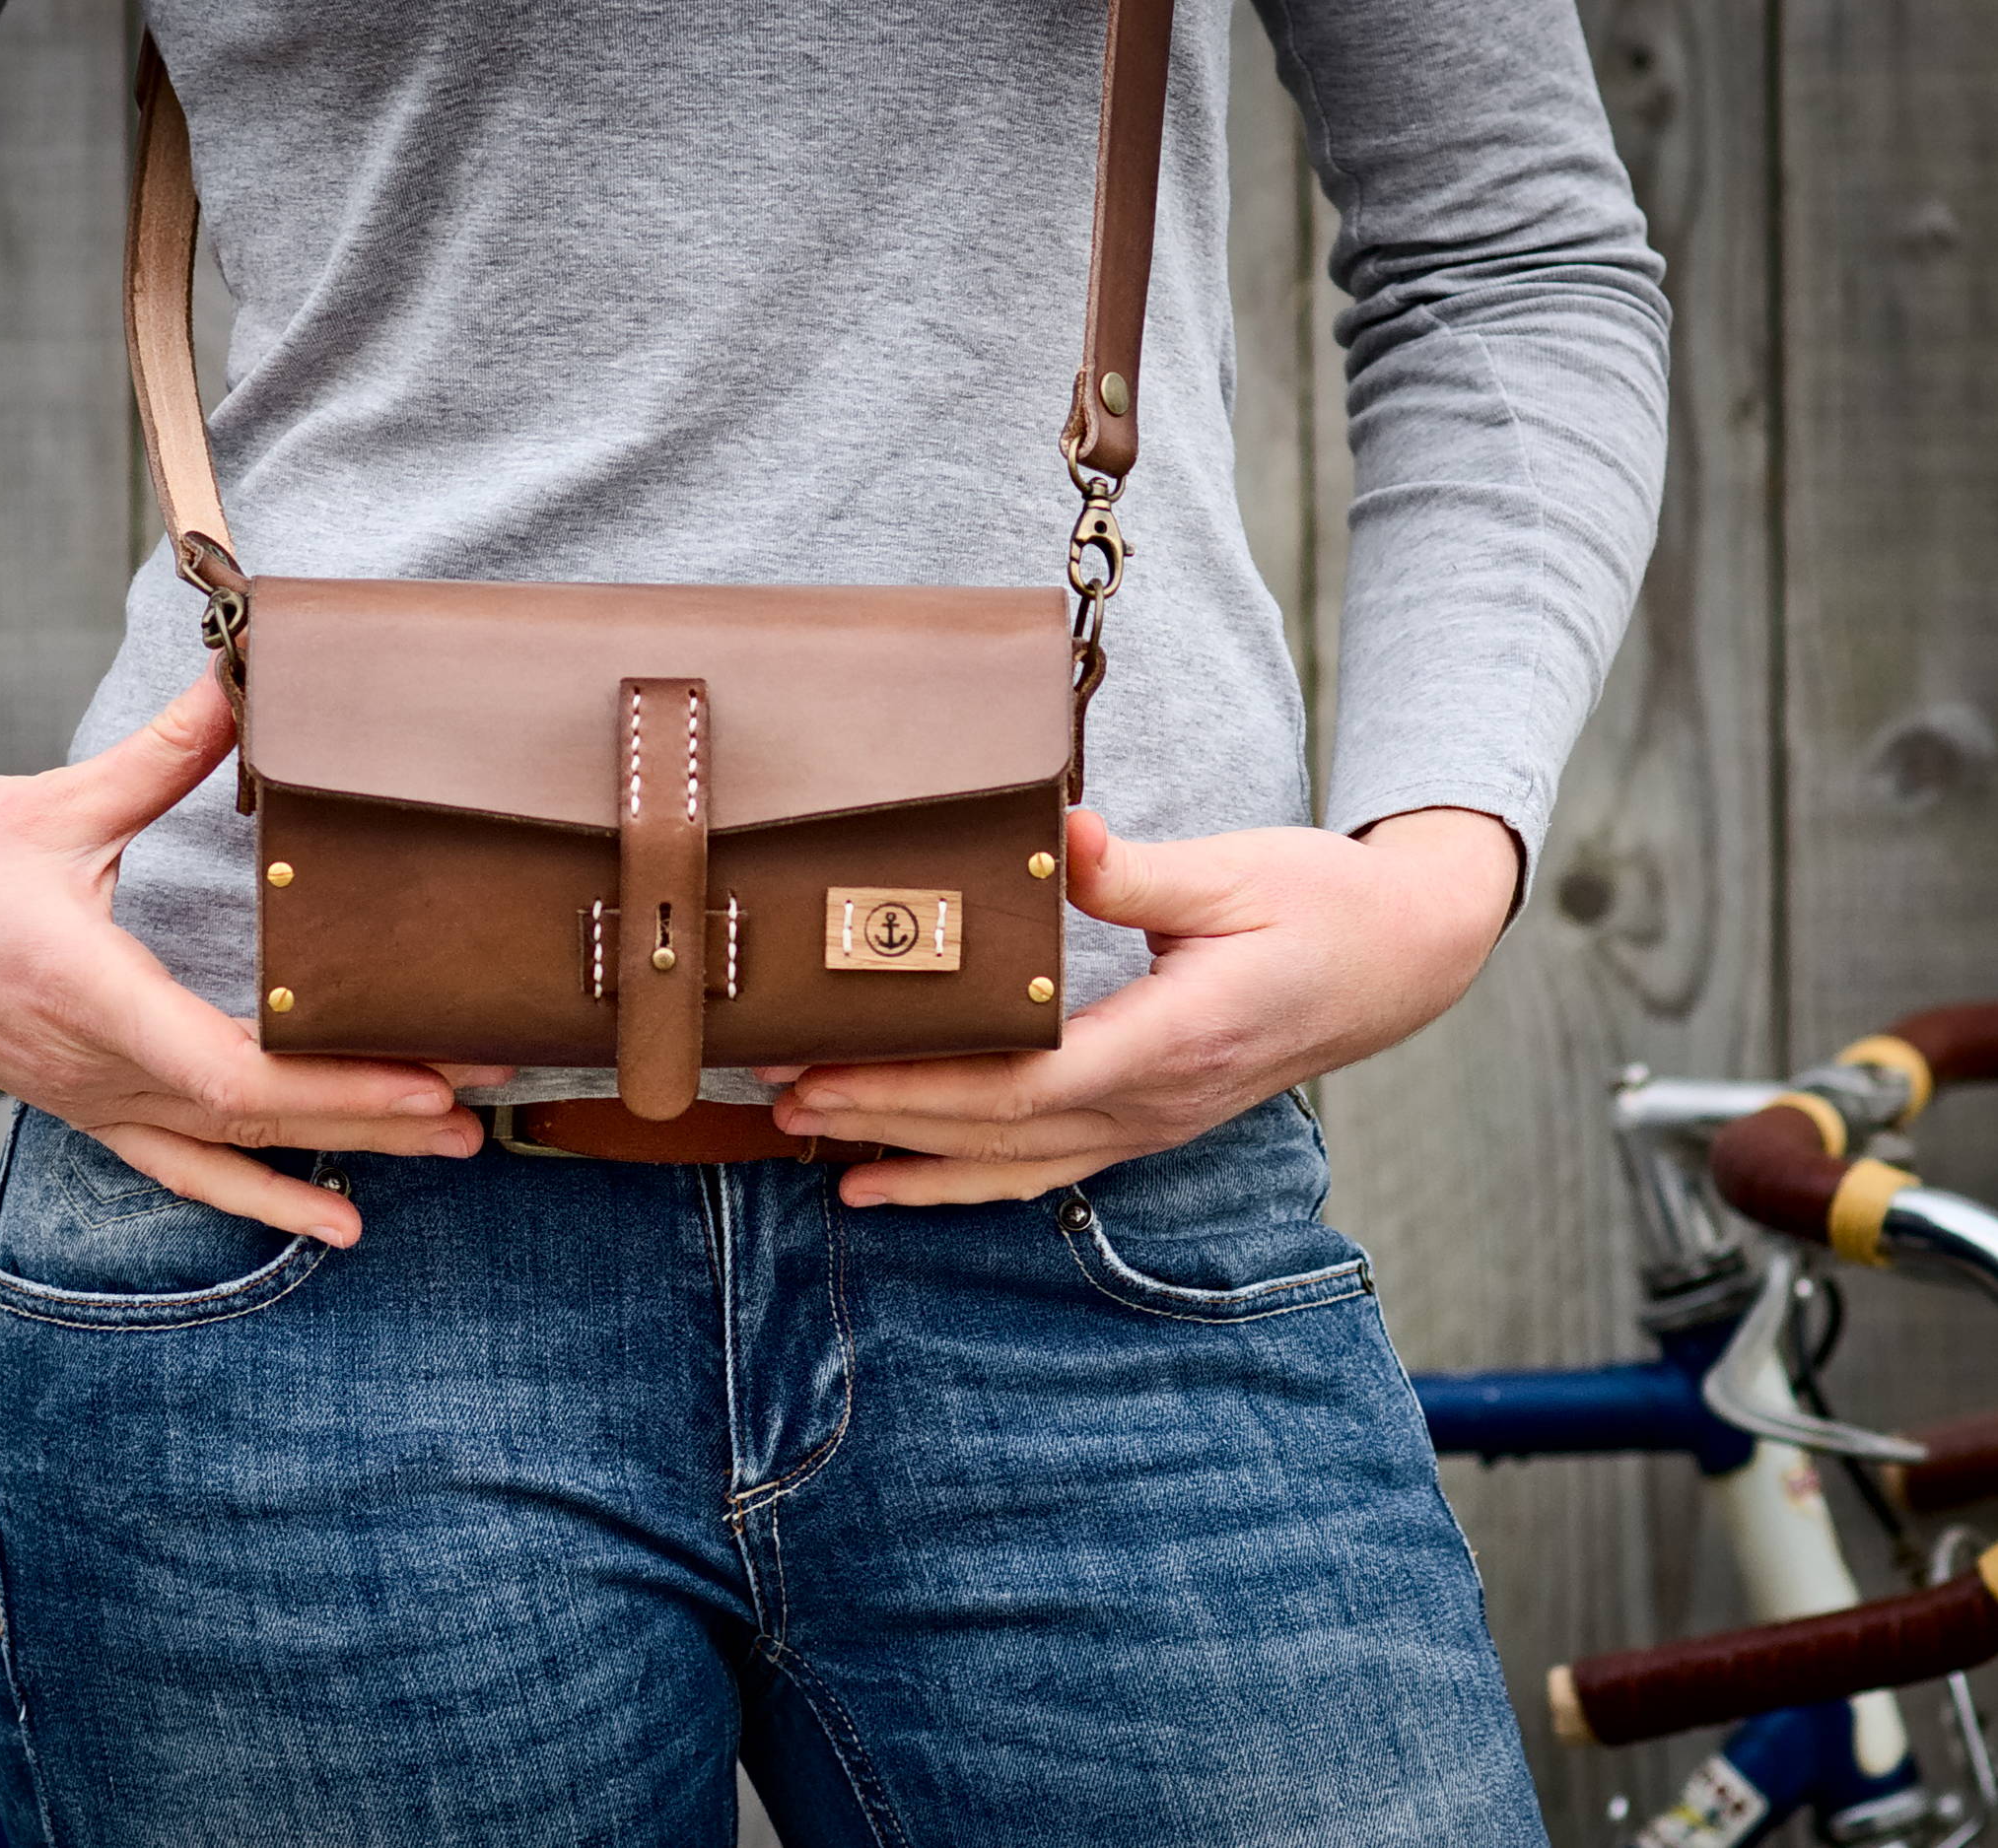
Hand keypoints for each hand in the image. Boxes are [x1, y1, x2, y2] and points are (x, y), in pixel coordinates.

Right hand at [0, 667, 510, 1242]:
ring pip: (230, 1156)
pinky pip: (185, 1168)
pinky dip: (263, 1193)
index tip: (429, 1078)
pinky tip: (332, 1215)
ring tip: (446, 1158)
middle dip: (377, 1119)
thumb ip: (161, 755)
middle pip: (257, 1124)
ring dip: (341, 1159)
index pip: (234, 1074)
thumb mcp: (54, 803)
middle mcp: (96, 1068)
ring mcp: (90, 1098)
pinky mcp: (86, 1104)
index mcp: (93, 996)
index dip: (338, 1087)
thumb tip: (241, 682)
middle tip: (481, 1115)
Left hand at [761, 806, 1519, 1206]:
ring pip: (1009, 1165)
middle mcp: (1154, 1101)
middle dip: (880, 1119)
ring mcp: (1150, 1123)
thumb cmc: (1322, 905)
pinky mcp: (1145, 1120)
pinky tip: (890, 1183)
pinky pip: (1038, 1166)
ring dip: (907, 1159)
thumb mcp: (1236, 871)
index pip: (1018, 1085)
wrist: (1403, 957)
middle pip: (994, 1132)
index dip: (916, 1089)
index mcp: (1171, 1040)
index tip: (829, 1071)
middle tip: (780, 1099)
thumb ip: (1139, 871)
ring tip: (810, 1149)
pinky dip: (958, 1180)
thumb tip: (1065, 834)